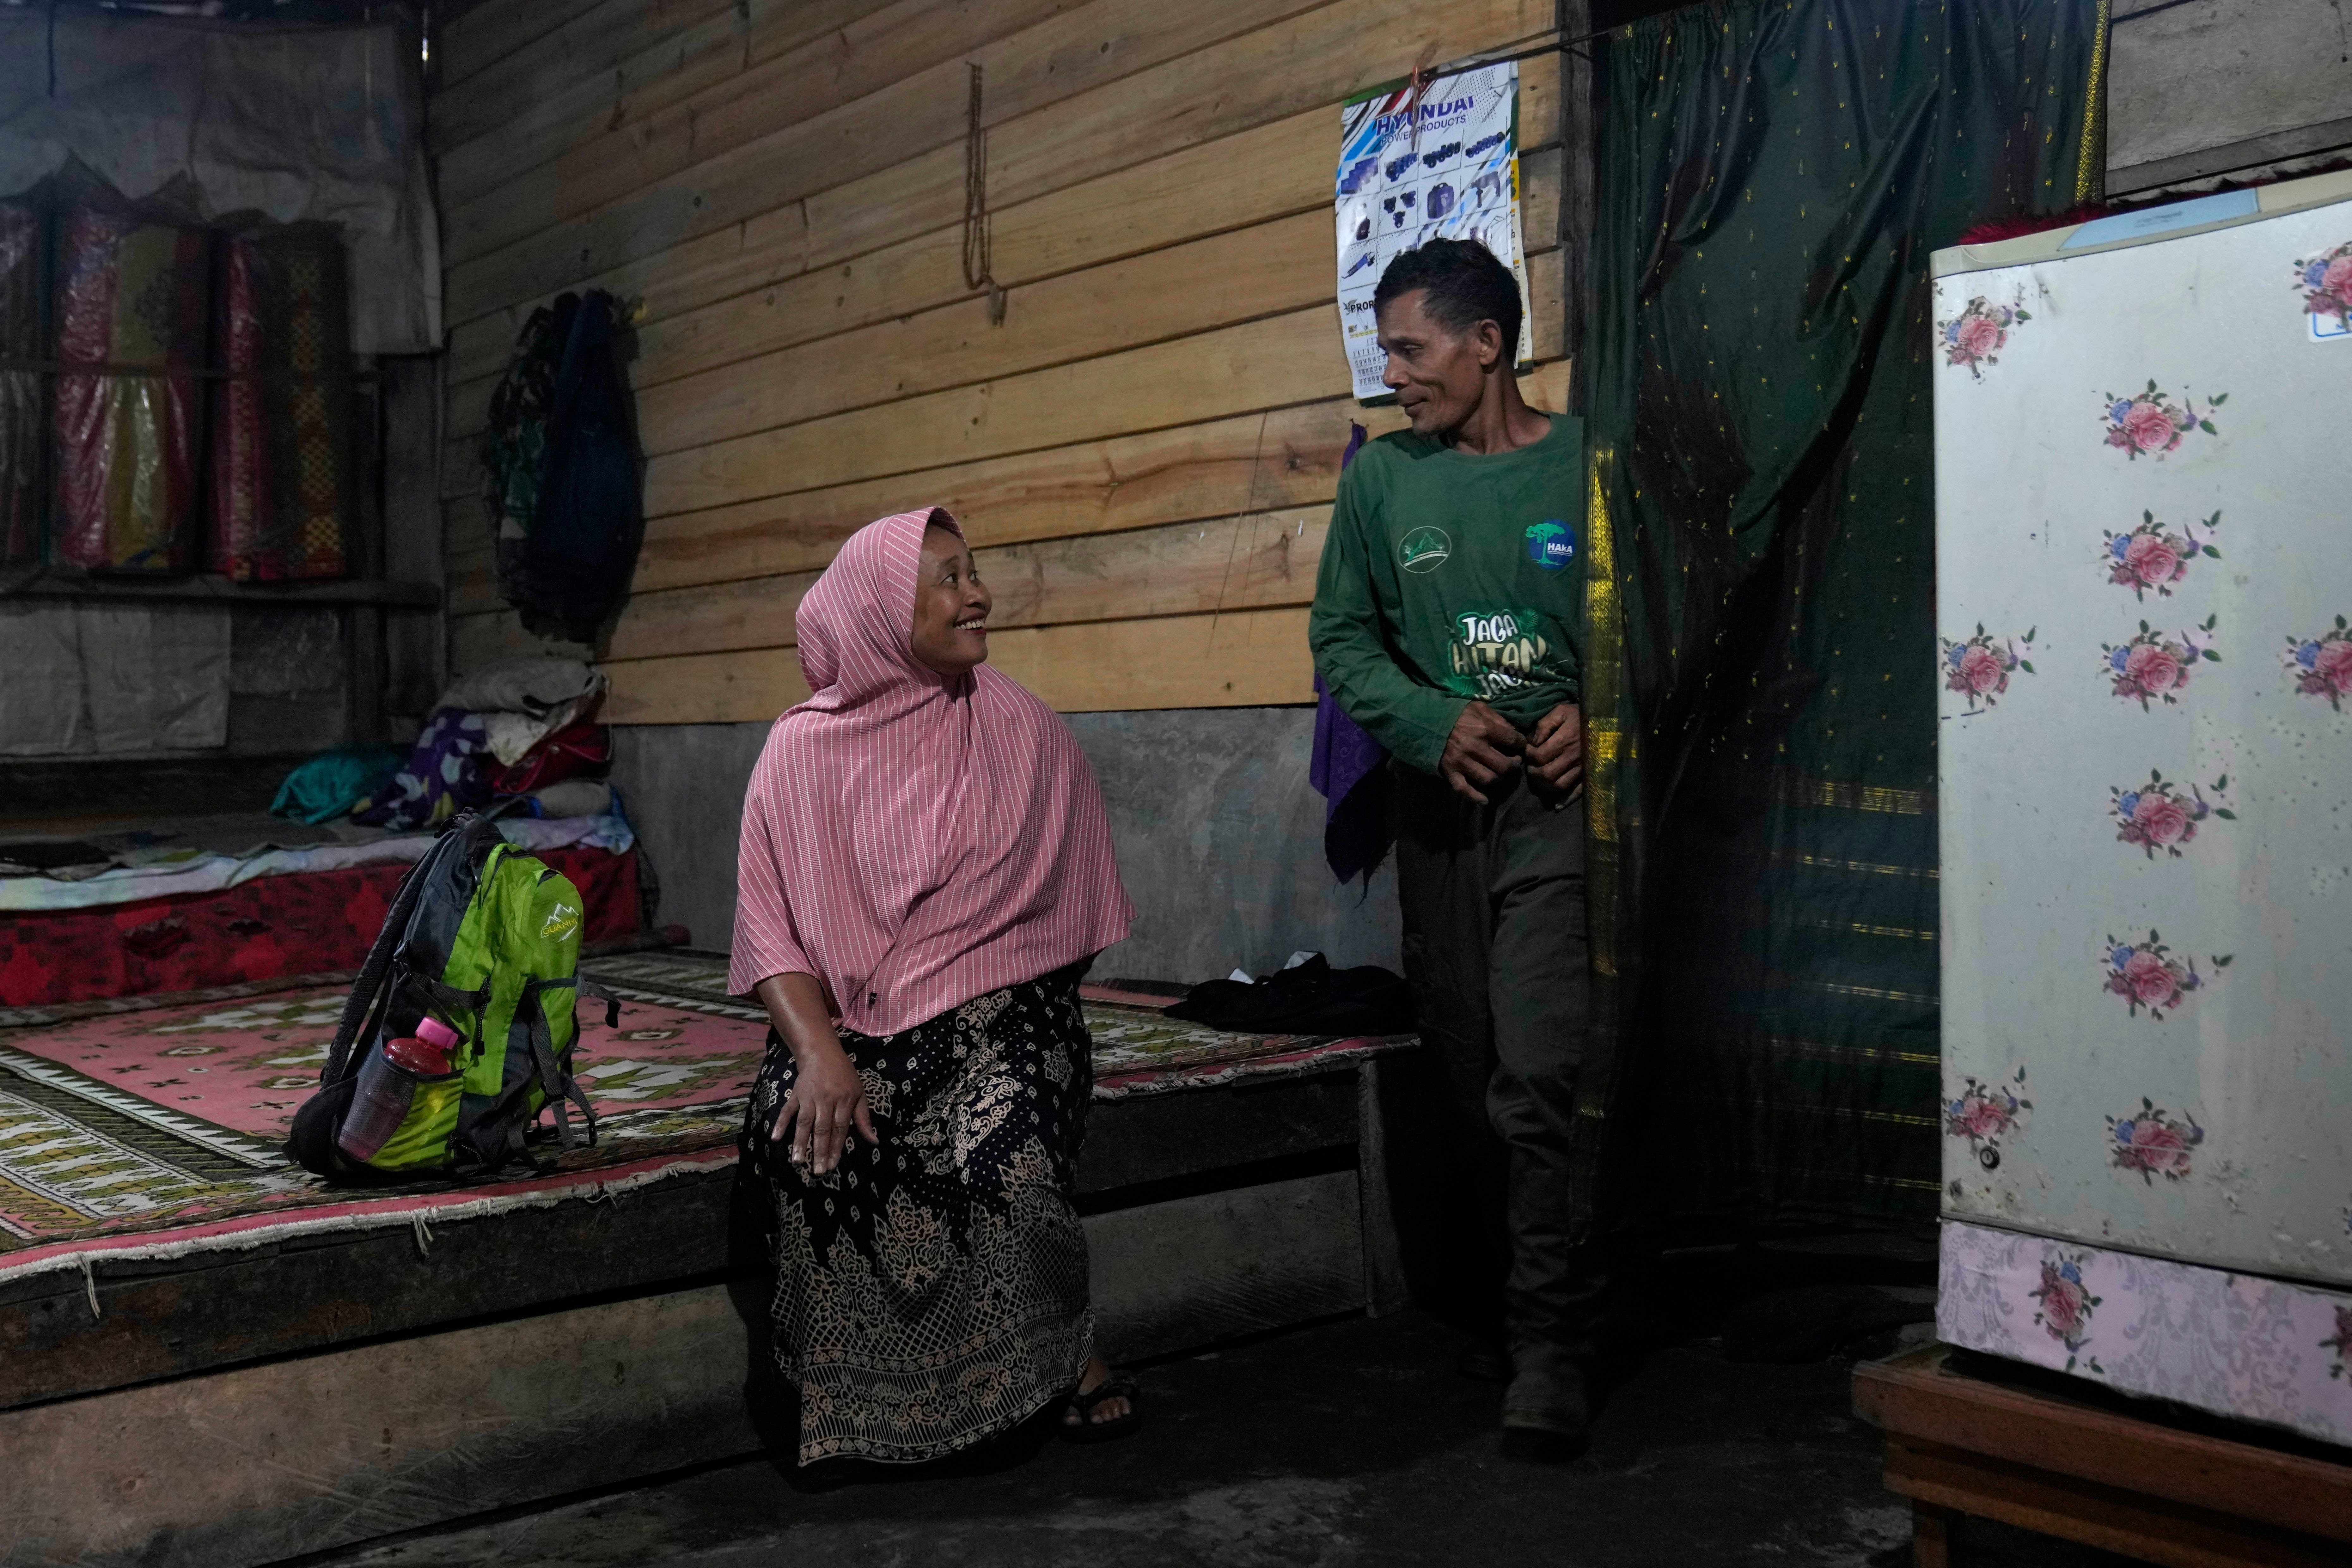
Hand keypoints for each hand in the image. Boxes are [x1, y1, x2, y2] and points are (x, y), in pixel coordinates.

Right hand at [754, 971, 877, 1175]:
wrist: (822, 1053)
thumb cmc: (844, 1076)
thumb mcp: (859, 1094)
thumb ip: (864, 1118)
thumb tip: (874, 1141)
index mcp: (844, 1102)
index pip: (840, 1129)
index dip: (836, 1148)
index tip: (832, 1165)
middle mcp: (827, 1100)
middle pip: (823, 1129)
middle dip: (820, 1151)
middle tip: (817, 1171)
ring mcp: (809, 1097)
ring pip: (804, 1122)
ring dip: (800, 1142)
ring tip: (797, 1161)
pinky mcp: (796, 1094)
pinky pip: (788, 1110)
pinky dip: (781, 1123)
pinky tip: (775, 1138)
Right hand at [1440, 700, 1524, 803]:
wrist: (1425, 720)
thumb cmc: (1456, 713)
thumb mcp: (1479, 707)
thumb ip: (1497, 718)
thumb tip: (1514, 731)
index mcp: (1485, 729)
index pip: (1514, 741)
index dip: (1521, 744)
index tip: (1519, 745)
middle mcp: (1476, 748)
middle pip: (1505, 765)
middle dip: (1514, 764)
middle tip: (1513, 761)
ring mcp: (1462, 762)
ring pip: (1489, 779)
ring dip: (1498, 778)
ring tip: (1499, 772)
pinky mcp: (1450, 771)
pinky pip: (1465, 789)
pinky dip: (1476, 797)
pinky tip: (1485, 800)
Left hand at [1525, 702, 1583, 802]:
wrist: (1606, 719)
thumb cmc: (1580, 715)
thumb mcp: (1561, 711)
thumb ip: (1544, 725)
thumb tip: (1532, 742)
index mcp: (1565, 741)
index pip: (1539, 756)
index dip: (1529, 756)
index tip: (1527, 751)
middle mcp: (1573, 758)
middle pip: (1547, 774)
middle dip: (1533, 773)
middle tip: (1530, 767)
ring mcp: (1583, 768)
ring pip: (1559, 786)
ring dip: (1545, 786)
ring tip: (1539, 779)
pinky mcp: (1590, 774)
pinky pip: (1578, 792)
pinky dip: (1566, 800)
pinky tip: (1557, 805)